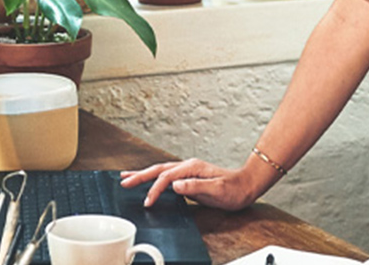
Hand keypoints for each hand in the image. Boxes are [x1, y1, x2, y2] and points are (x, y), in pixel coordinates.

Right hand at [120, 159, 255, 210]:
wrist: (245, 186)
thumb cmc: (233, 189)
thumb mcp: (216, 190)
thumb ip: (196, 186)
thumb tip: (175, 185)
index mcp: (192, 167)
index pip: (166, 177)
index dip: (155, 189)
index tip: (148, 202)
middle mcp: (188, 166)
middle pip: (159, 169)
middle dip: (140, 175)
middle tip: (123, 181)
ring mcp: (188, 171)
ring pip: (161, 171)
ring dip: (144, 174)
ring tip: (128, 177)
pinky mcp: (188, 178)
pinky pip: (166, 178)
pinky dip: (154, 179)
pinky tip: (148, 182)